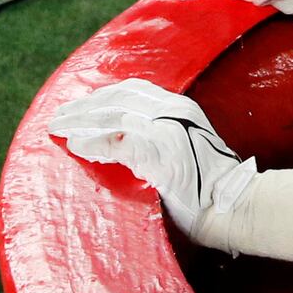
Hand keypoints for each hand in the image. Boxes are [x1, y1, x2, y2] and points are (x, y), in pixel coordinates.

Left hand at [47, 80, 268, 249]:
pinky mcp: (160, 153)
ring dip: (82, 121)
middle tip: (59, 115)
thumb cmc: (210, 184)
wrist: (233, 204)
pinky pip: (117, 144)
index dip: (102, 96)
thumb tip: (118, 140)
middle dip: (84, 106)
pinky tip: (77, 147)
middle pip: (118, 97)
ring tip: (59, 128)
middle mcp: (174, 111)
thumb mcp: (184, 148)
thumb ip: (157, 136)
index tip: (80, 104)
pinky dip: (93, 144)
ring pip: (114, 115)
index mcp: (181, 106)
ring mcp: (168, 129)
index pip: (133, 89)